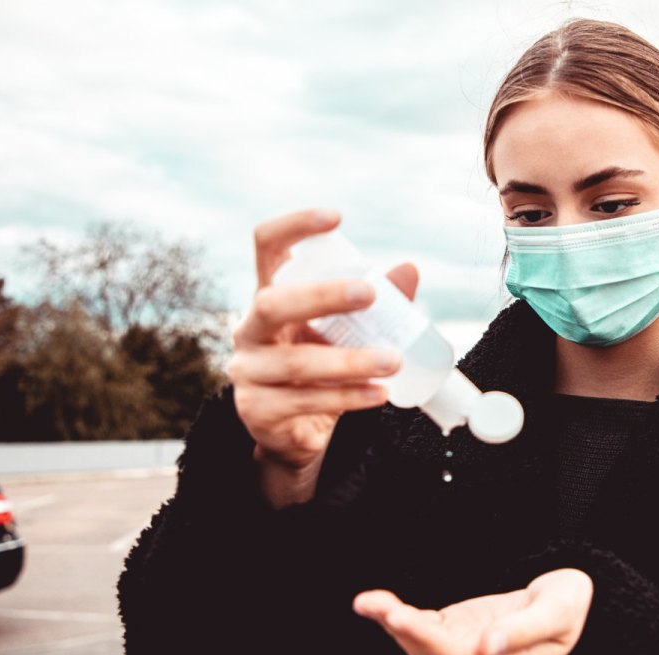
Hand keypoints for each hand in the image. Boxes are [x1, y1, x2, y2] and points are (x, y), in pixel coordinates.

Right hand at [226, 208, 418, 506]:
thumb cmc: (320, 369)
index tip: (336, 217)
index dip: (294, 227)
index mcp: (269, 298)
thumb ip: (376, 304)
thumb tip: (409, 269)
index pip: (266, 249)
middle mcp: (250, 331)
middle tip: (371, 294)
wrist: (295, 433)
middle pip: (272, 302)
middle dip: (323, 295)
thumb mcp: (345, 333)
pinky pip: (305, 401)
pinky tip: (378, 394)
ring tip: (392, 360)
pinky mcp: (259, 411)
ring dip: (349, 360)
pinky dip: (347, 397)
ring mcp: (249, 372)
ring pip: (296, 361)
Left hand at [353, 568, 593, 654]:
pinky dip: (399, 616)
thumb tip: (484, 646)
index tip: (402, 616)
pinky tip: (377, 603)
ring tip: (366, 602)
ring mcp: (467, 648)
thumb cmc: (569, 603)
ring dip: (392, 623)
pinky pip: (423, 627)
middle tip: (372, 604)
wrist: (570, 597)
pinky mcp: (458, 630)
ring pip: (421, 644)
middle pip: (432, 653)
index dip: (428, 639)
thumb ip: (522, 631)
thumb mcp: (557, 612)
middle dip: (400, 628)